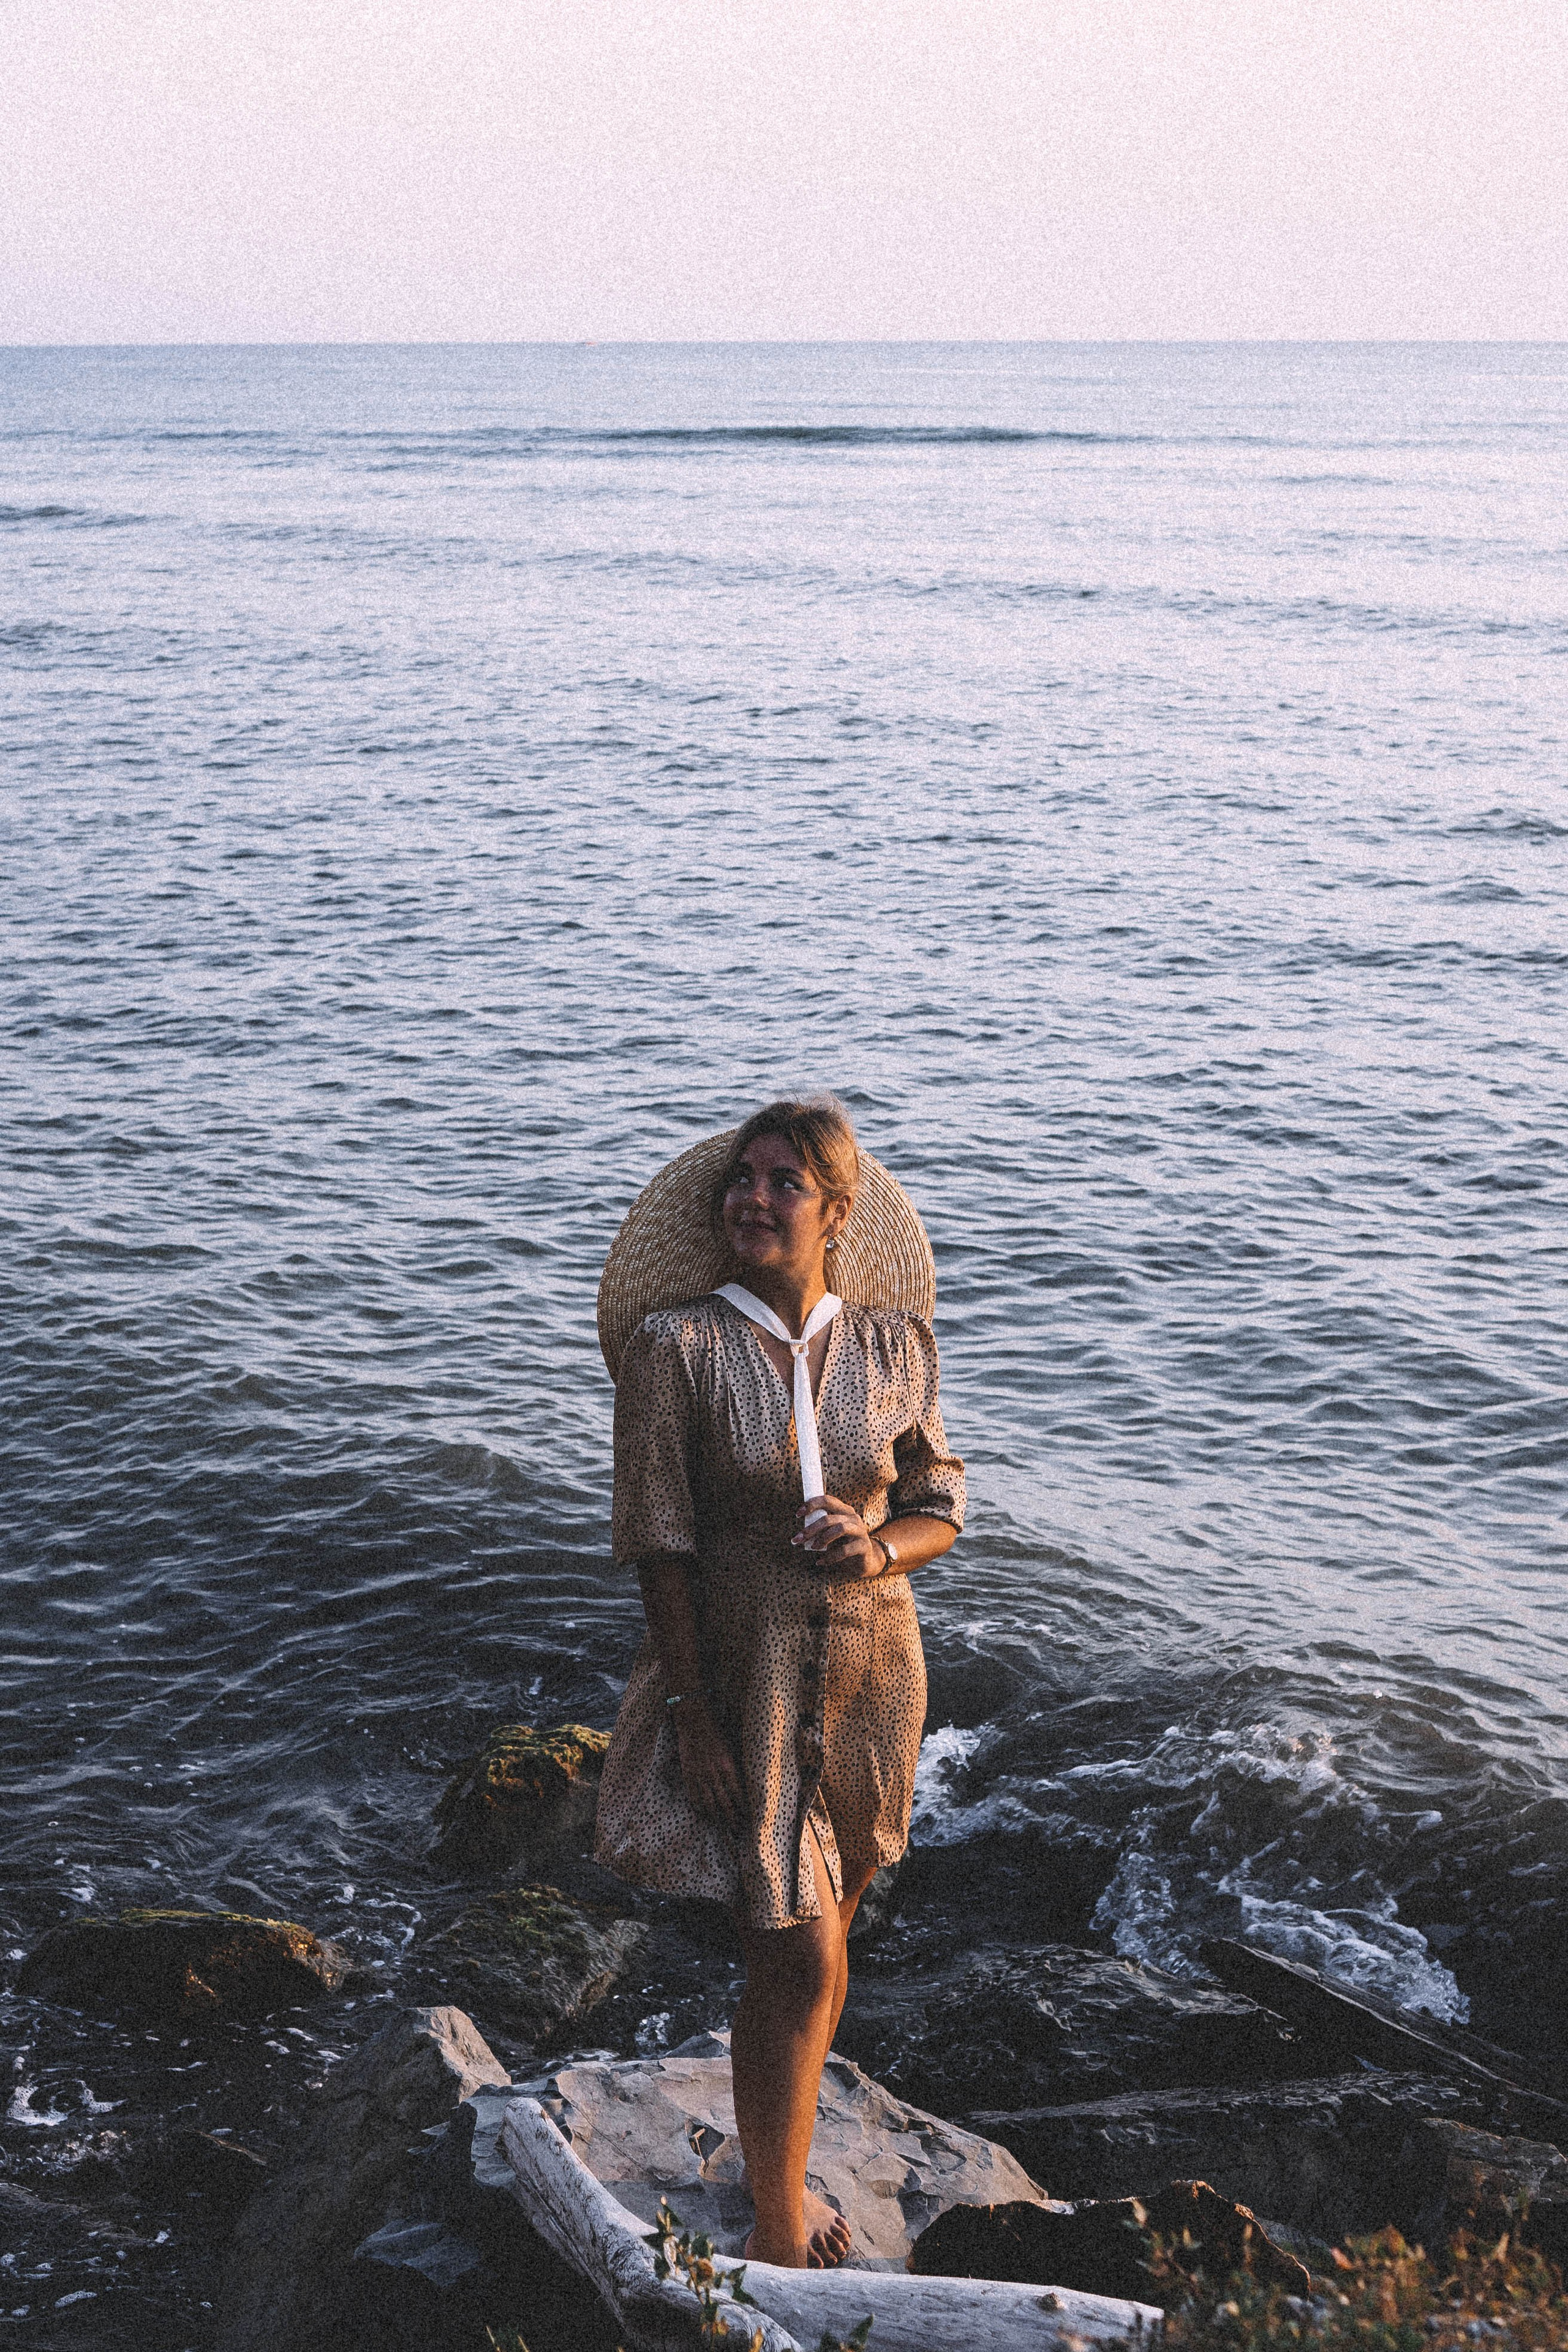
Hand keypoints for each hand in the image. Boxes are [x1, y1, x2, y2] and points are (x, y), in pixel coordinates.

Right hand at [672, 1696, 744, 1832]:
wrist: (694, 1721)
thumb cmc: (716, 1733)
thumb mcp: (731, 1749)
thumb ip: (735, 1768)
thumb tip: (743, 1786)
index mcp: (728, 1766)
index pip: (738, 1795)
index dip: (743, 1809)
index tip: (749, 1820)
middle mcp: (714, 1774)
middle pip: (724, 1804)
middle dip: (732, 1819)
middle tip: (737, 1831)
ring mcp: (699, 1776)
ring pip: (709, 1804)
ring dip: (716, 1818)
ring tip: (722, 1827)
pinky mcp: (687, 1775)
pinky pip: (694, 1797)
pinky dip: (699, 1808)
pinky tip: (704, 1815)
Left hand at [791, 1493, 885, 1581]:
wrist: (866, 1560)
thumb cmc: (844, 1543)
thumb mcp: (832, 1533)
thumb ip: (821, 1528)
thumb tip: (801, 1531)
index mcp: (844, 1511)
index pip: (827, 1501)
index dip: (812, 1505)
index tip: (798, 1514)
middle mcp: (853, 1518)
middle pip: (829, 1518)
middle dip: (811, 1529)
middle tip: (798, 1539)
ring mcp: (860, 1531)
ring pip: (840, 1529)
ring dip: (822, 1539)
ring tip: (812, 1548)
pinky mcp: (864, 1546)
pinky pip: (845, 1550)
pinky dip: (830, 1557)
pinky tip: (821, 1562)